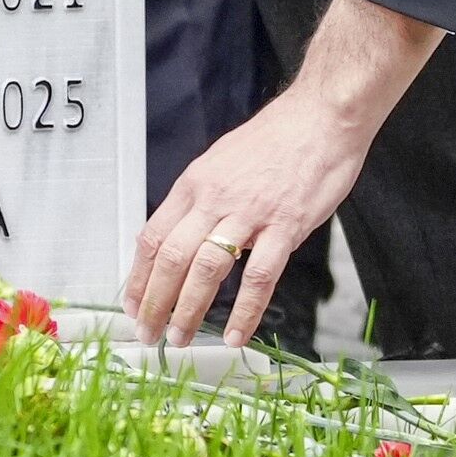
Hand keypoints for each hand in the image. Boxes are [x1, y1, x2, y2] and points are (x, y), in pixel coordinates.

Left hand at [127, 0, 443, 347]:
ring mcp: (249, 213)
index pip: (153, 237)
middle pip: (171, 258)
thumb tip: (180, 236)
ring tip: (180, 338)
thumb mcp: (221, 162)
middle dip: (154, 303)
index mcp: (195, 183)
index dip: (139, 277)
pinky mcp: (284, 226)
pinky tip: (235, 335)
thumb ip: (201, 199)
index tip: (133, 305)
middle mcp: (214, 198)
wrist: (322, 117)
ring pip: (206, 271)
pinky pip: (258, 278)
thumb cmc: (276, 139)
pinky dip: (244, 312)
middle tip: (148, 332)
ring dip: (188, 311)